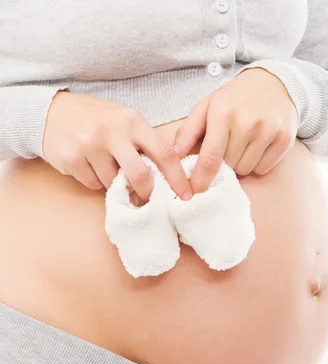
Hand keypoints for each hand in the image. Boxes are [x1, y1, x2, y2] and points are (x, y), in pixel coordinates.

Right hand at [43, 91, 191, 201]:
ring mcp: (89, 145)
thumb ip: (144, 143)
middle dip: (147, 192)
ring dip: (116, 185)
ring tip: (108, 168)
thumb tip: (167, 177)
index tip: (186, 195)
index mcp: (132, 121)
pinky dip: (96, 181)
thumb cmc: (98, 120)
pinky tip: (90, 165)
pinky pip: (93, 184)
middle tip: (147, 198)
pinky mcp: (71, 158)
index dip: (177, 178)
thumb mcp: (125, 121)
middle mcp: (112, 131)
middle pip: (140, 175)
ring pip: (114, 183)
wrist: (52, 111)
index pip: (163, 153)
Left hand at [172, 68, 297, 192]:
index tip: (194, 193)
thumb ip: (189, 130)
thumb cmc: (235, 99)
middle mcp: (247, 121)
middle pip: (229, 166)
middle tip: (227, 147)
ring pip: (246, 169)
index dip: (201, 179)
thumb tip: (175, 154)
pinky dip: (258, 163)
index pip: (210, 157)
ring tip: (243, 144)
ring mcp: (268, 130)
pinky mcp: (284, 138)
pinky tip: (258, 145)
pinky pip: (264, 168)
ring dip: (241, 164)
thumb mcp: (208, 106)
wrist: (274, 83)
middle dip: (224, 163)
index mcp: (223, 113)